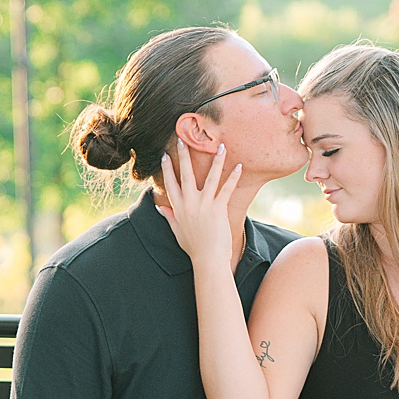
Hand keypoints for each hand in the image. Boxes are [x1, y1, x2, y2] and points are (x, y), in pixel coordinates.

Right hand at [153, 141, 239, 270]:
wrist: (207, 258)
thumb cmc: (193, 247)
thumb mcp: (177, 231)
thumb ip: (169, 217)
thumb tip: (160, 208)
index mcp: (178, 208)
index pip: (170, 183)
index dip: (167, 169)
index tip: (164, 155)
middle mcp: (189, 203)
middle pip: (186, 175)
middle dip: (184, 156)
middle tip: (183, 140)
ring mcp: (203, 205)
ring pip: (210, 177)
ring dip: (216, 160)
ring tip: (220, 146)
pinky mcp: (218, 209)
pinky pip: (226, 189)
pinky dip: (233, 177)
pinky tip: (238, 166)